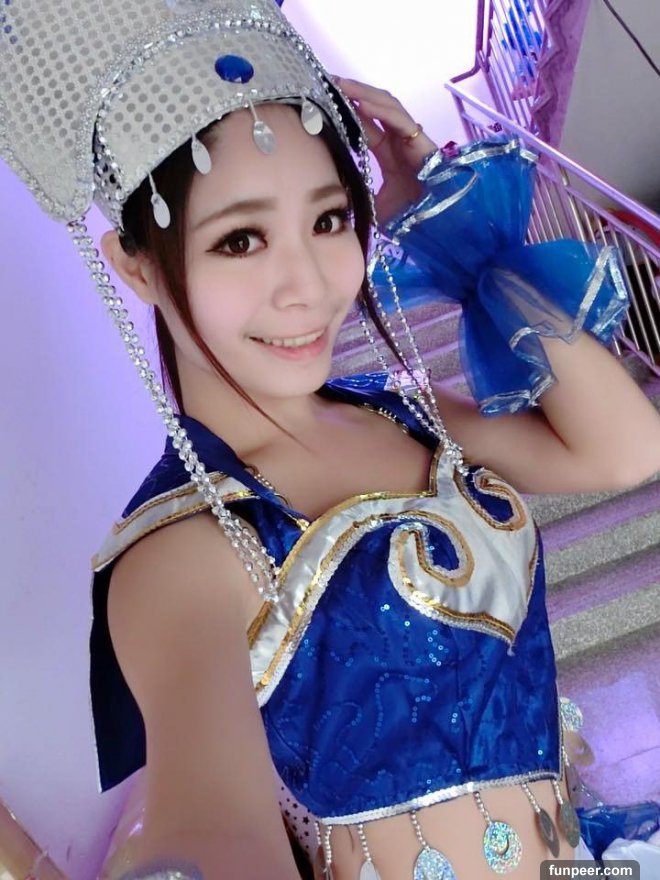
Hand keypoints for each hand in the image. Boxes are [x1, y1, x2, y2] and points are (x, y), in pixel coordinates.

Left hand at [334, 77, 437, 224]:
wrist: (433, 222)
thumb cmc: (409, 215)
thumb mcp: (375, 206)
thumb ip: (360, 198)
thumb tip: (335, 203)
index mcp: (388, 152)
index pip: (366, 124)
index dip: (348, 111)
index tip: (327, 101)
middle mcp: (398, 140)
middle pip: (375, 107)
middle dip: (354, 93)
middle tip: (330, 82)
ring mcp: (409, 138)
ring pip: (387, 106)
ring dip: (364, 93)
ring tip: (341, 84)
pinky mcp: (419, 139)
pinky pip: (398, 118)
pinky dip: (380, 109)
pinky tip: (360, 103)